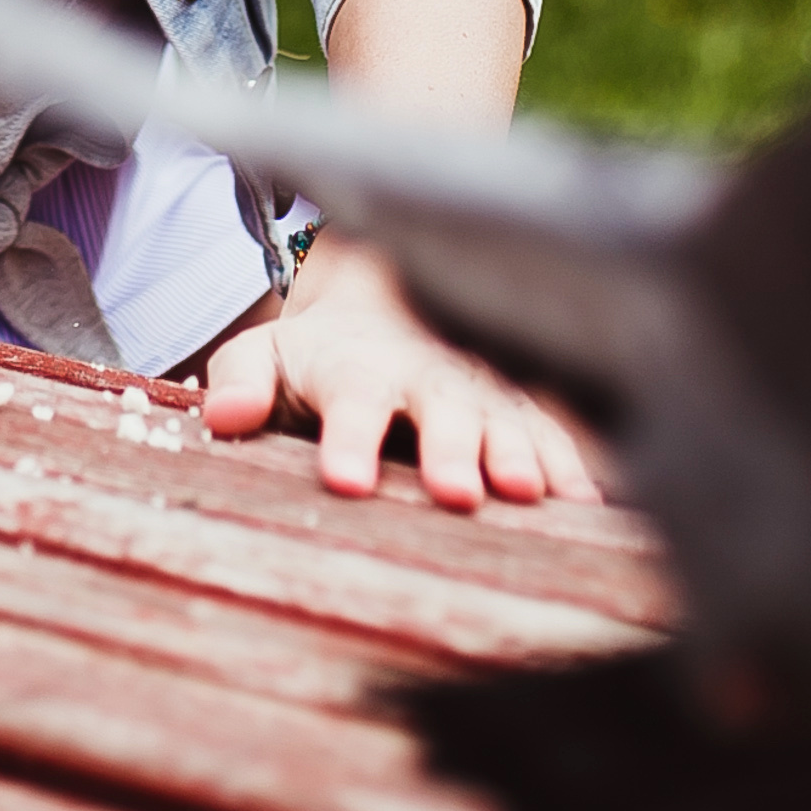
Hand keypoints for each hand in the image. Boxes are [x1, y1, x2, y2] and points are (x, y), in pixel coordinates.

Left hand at [201, 234, 598, 508]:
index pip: (352, 406)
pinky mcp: (525, 413)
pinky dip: (573, 469)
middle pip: (442, 416)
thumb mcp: (269, 352)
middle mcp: (429, 383)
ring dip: (516, 456)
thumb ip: (241, 379)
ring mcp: (484, 397)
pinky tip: (590, 509)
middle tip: (453, 491)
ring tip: (522, 490)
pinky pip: (556, 439)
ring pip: (506, 425)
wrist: (394, 301)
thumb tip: (221, 419)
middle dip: (448, 451)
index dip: (349, 441)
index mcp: (360, 373)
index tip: (345, 479)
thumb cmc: (322, 354)